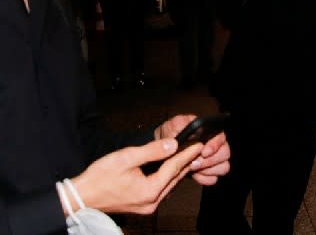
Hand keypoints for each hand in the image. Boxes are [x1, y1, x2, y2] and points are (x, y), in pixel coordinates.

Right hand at [71, 139, 203, 214]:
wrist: (81, 197)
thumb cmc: (99, 178)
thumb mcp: (126, 157)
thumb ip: (152, 151)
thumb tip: (172, 144)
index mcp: (150, 190)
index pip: (175, 168)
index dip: (187, 154)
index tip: (198, 144)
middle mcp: (151, 202)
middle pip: (175, 178)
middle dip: (187, 163)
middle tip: (198, 149)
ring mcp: (147, 206)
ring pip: (169, 185)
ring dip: (179, 171)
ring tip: (188, 157)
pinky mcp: (141, 205)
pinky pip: (161, 190)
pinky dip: (168, 178)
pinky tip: (170, 170)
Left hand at [154, 114, 230, 185]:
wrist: (165, 147)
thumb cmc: (172, 133)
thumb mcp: (174, 124)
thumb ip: (181, 125)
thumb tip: (188, 134)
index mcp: (211, 131)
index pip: (221, 137)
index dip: (215, 145)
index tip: (204, 152)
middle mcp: (216, 145)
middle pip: (225, 154)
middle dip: (210, 160)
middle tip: (194, 162)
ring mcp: (214, 159)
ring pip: (223, 167)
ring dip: (208, 170)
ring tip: (192, 168)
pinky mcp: (208, 172)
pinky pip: (213, 179)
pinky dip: (203, 178)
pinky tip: (193, 175)